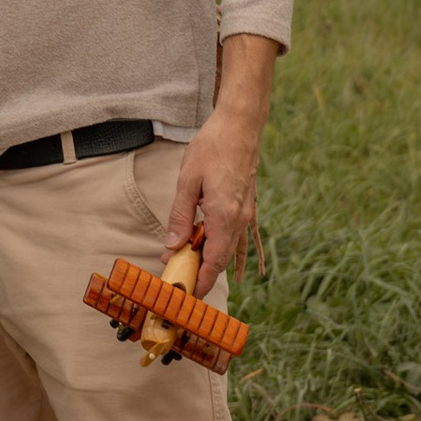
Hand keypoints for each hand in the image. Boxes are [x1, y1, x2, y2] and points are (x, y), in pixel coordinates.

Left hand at [164, 35, 278, 291]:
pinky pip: (242, 237)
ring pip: (232, 249)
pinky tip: (229, 262)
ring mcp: (247, 213)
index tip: (187, 296)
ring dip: (216, 264)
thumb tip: (171, 246)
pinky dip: (233, 252)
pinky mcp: (248, 205)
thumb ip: (180, 217)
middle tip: (183, 285)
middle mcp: (240, 219)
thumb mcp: (187, 181)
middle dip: (204, 275)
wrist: (241, 125)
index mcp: (224, 216)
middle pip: (222, 259)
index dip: (201, 281)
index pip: (214, 262)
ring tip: (198, 275)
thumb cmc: (213, 147)